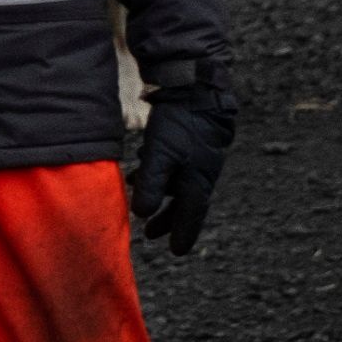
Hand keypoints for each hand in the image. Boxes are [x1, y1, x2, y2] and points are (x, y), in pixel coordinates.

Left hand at [130, 91, 236, 255]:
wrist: (197, 90)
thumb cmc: (179, 125)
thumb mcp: (160, 155)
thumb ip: (151, 184)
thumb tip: (142, 214)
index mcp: (197, 182)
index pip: (190, 216)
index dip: (182, 234)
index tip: (176, 252)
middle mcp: (200, 173)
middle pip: (183, 204)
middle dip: (167, 219)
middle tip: (151, 235)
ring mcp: (196, 157)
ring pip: (177, 185)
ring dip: (159, 197)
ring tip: (141, 207)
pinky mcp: (189, 142)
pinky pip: (174, 167)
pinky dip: (158, 176)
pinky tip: (141, 172)